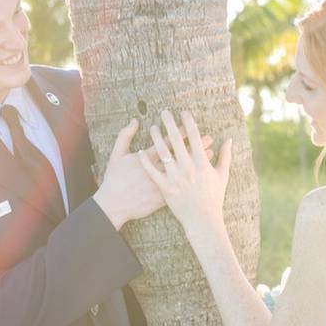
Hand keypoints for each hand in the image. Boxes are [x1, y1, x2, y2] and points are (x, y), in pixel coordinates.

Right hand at [94, 117, 213, 229]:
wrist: (114, 204)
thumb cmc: (114, 179)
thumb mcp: (116, 154)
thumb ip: (125, 135)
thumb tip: (135, 121)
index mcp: (147, 158)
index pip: (167, 141)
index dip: (180, 132)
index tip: (190, 124)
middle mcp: (158, 170)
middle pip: (181, 154)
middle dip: (195, 144)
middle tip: (208, 136)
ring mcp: (162, 184)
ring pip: (184, 170)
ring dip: (197, 160)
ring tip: (210, 152)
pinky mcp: (164, 196)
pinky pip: (183, 186)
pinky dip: (193, 179)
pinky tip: (202, 173)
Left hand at [137, 110, 231, 242]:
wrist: (203, 220)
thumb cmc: (214, 198)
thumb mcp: (223, 175)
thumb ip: (225, 156)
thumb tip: (229, 139)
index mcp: (202, 163)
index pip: (194, 136)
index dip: (188, 122)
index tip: (183, 112)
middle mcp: (188, 168)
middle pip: (176, 140)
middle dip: (169, 123)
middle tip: (164, 112)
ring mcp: (176, 178)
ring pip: (163, 153)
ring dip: (156, 138)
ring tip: (152, 127)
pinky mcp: (165, 188)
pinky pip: (153, 172)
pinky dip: (145, 161)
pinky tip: (140, 151)